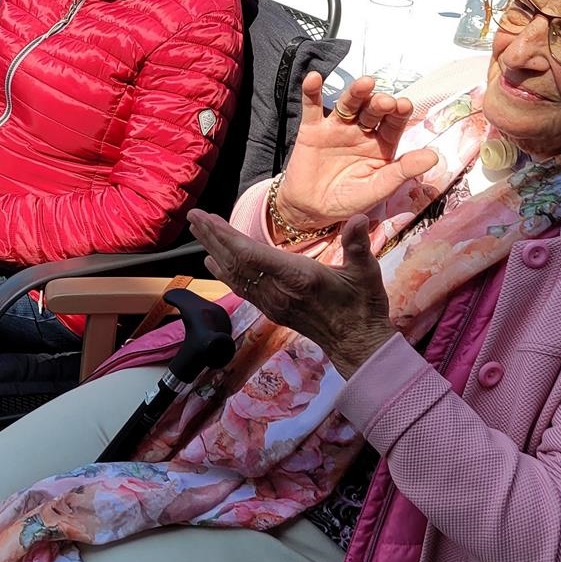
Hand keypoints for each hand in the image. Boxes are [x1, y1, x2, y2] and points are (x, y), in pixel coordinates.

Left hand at [189, 211, 393, 376]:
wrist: (357, 345)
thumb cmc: (363, 307)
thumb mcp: (366, 274)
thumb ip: (358, 246)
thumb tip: (356, 219)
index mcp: (297, 277)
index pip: (251, 254)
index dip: (227, 236)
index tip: (208, 218)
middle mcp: (278, 290)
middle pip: (235, 261)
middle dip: (213, 237)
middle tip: (194, 216)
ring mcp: (272, 301)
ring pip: (235, 274)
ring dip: (214, 250)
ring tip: (198, 231)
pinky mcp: (272, 309)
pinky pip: (241, 288)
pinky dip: (224, 272)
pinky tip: (212, 262)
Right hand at [272, 73, 438, 229]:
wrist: (312, 210)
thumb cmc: (349, 200)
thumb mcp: (379, 188)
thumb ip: (403, 170)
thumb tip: (434, 156)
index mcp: (382, 144)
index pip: (394, 123)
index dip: (399, 113)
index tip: (404, 105)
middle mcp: (361, 131)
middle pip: (372, 110)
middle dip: (379, 103)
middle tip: (385, 101)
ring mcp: (337, 128)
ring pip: (348, 104)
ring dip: (356, 92)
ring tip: (364, 84)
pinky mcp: (312, 129)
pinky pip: (312, 107)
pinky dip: (311, 91)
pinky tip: (314, 78)